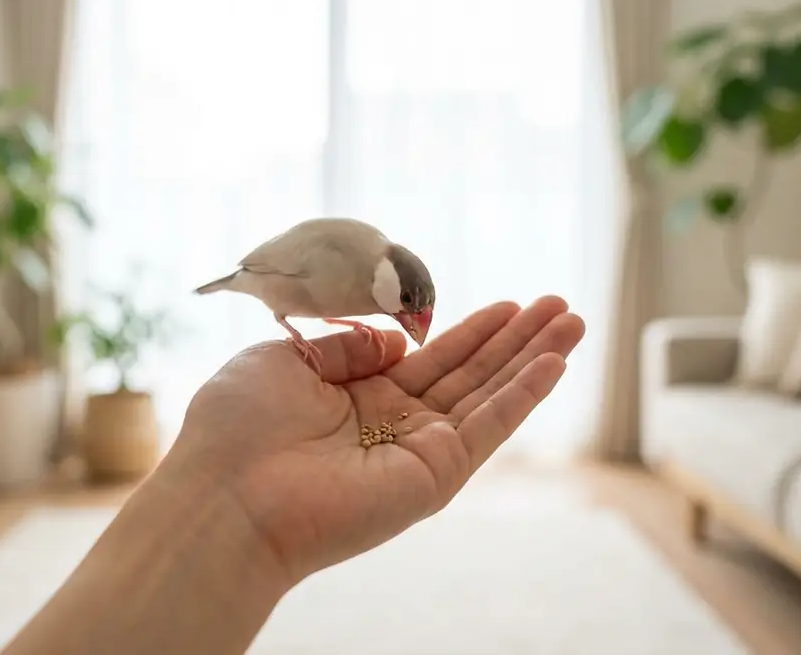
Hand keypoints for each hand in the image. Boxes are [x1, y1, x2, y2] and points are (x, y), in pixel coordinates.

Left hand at [164, 296, 584, 581]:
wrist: (227, 494)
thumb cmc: (238, 427)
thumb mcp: (286, 360)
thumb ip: (345, 346)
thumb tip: (395, 341)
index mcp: (357, 400)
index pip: (429, 360)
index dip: (471, 332)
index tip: (508, 306)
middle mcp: (394, 427)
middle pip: (471, 375)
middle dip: (517, 340)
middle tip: (560, 306)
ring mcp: (418, 452)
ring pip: (489, 397)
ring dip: (534, 358)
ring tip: (573, 322)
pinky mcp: (434, 476)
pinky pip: (487, 428)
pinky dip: (523, 395)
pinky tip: (554, 363)